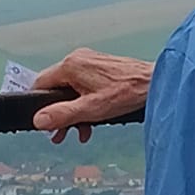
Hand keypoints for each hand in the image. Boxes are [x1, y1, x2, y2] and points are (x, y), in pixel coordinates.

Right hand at [32, 48, 154, 143]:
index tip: (44, 122)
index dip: (40, 105)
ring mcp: (90, 62)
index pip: (40, 83)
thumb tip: (39, 120)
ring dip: (74, 112)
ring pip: (71, 89)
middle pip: (56, 88)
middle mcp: (78, 59)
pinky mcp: (101, 68)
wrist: (155, 84)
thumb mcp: (91, 110)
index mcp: (71, 65)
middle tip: (60, 134)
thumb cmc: (128, 92)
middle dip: (59, 113)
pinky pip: (84, 86)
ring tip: (79, 132)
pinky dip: (85, 103)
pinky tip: (92, 121)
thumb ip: (63, 115)